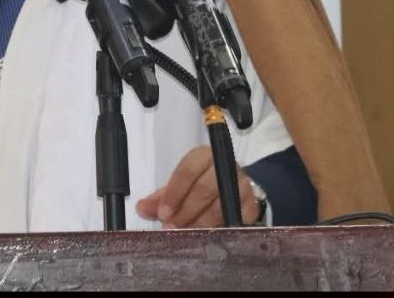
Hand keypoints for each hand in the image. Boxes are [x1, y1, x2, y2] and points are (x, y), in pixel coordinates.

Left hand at [135, 145, 260, 227]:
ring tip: (187, 236)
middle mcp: (225, 166)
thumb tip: (141, 208)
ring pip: (220, 206)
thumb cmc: (203, 182)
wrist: (235, 185)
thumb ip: (162, 196)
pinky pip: (237, 220)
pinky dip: (222, 230)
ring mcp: (241, 185)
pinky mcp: (252, 204)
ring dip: (200, 224)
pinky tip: (209, 238)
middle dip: (185, 212)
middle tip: (172, 229)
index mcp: (204, 156)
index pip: (187, 171)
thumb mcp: (181, 185)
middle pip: (204, 189)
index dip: (173, 194)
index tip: (163, 214)